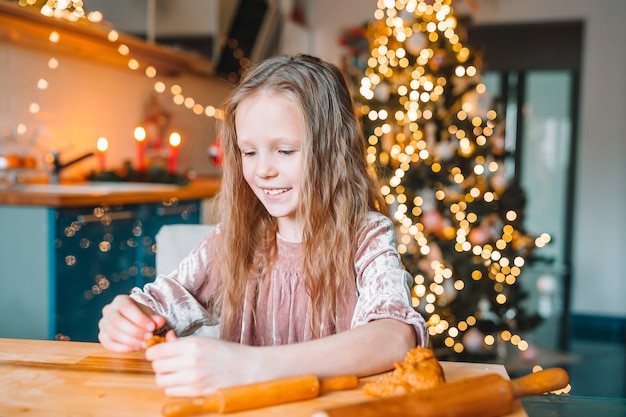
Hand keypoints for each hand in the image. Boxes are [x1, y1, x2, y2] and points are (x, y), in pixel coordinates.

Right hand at [98, 294, 165, 351]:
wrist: (133, 321)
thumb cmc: (141, 316)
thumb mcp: (149, 314)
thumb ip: (155, 318)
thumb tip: (160, 321)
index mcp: (120, 300)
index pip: (126, 308)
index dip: (139, 318)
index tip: (152, 327)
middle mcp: (108, 310)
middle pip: (117, 321)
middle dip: (135, 331)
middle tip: (149, 338)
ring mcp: (103, 324)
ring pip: (113, 333)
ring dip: (130, 341)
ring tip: (144, 344)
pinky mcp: (102, 336)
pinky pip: (109, 344)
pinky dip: (123, 348)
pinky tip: (135, 348)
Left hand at [145, 334, 259, 396]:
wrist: (247, 368)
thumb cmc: (227, 352)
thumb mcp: (205, 340)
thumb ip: (182, 342)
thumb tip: (165, 340)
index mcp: (192, 344)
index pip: (157, 351)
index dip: (154, 352)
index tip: (157, 353)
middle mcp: (190, 361)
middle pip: (157, 366)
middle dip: (159, 364)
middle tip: (167, 362)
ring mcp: (193, 378)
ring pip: (161, 380)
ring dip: (165, 377)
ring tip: (174, 372)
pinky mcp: (196, 392)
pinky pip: (170, 392)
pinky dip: (172, 387)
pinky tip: (182, 381)